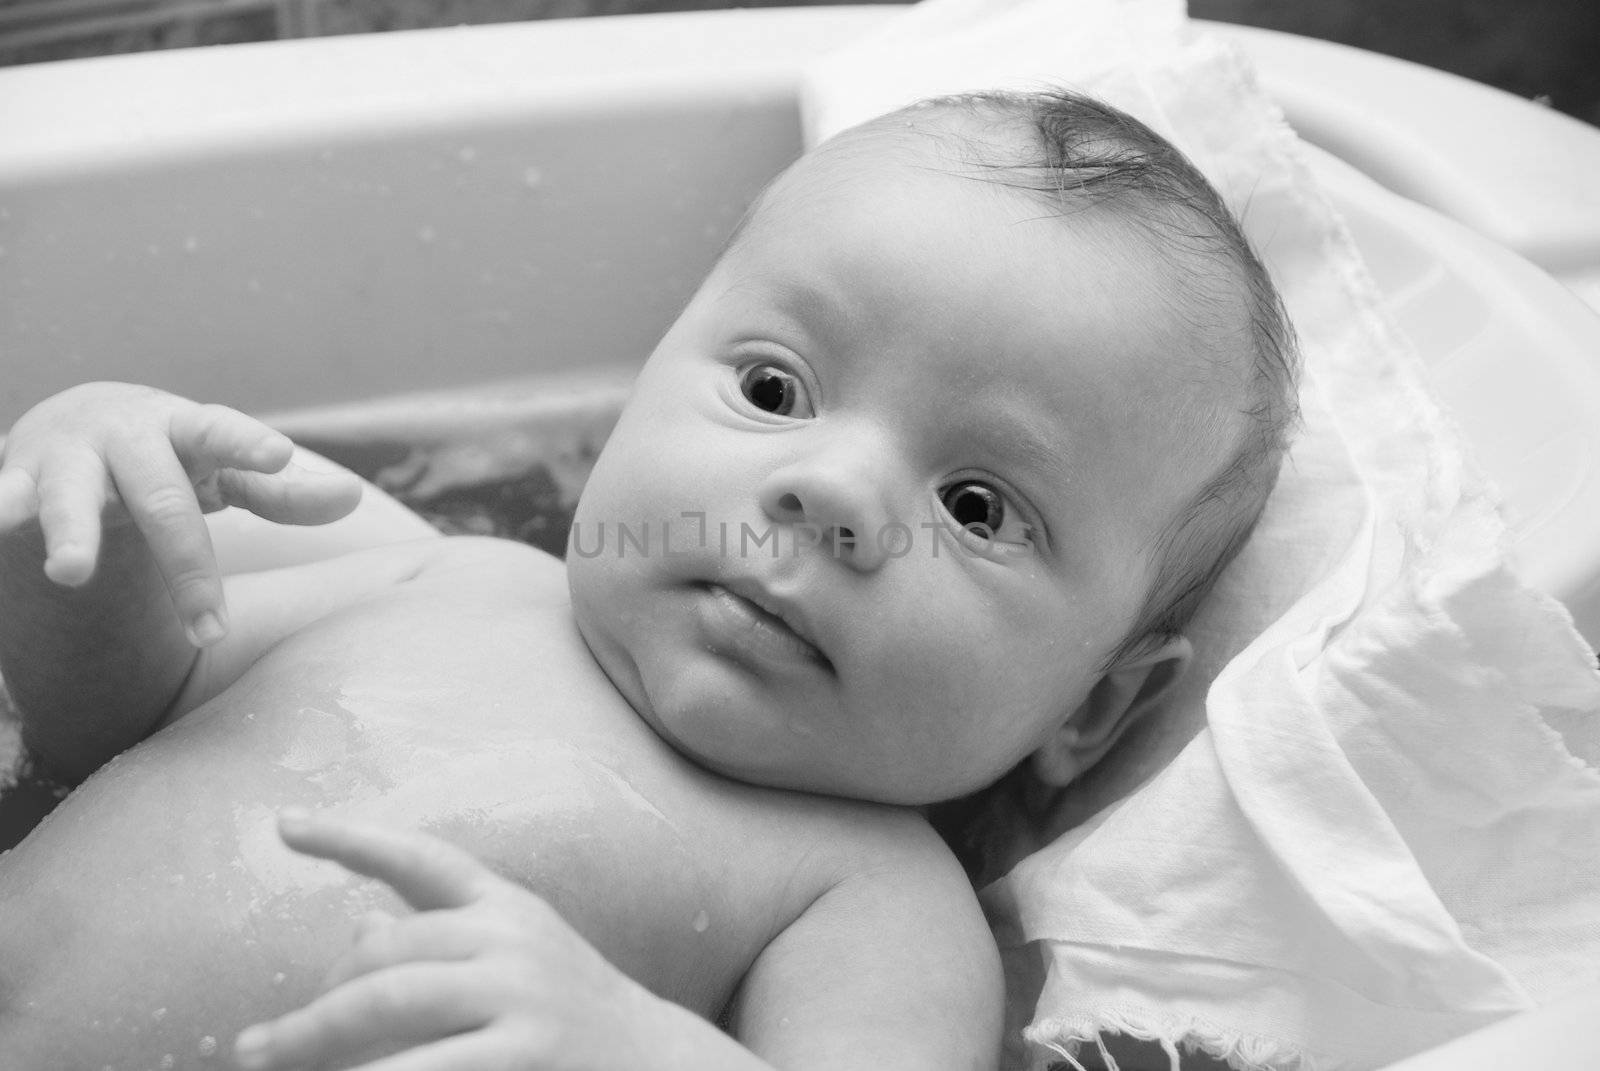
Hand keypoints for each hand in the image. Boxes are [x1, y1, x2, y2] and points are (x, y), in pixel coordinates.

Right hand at [0, 382, 361, 645]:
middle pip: (161, 499)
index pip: (221, 432)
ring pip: (69, 496)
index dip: (249, 443)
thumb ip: (283, 491)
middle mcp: (124, 438)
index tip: (279, 454)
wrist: (77, 423)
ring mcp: (67, 459)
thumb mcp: (225, 470)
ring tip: (69, 574)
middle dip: (186, 566)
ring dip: (70, 532)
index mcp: (184, 429)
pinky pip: (3, 500)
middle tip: (211, 631)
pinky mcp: (17, 482)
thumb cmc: (171, 456)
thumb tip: (353, 497)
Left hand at [235, 810, 657, 1070]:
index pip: (422, 861)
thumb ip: (445, 941)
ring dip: (313, 1036)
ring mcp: (519, 999)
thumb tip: (354, 930)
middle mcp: (513, 941)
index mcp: (510, 909)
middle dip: (316, 1000)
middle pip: (384, 952)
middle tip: (261, 1044)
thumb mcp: (520, 963)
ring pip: (388, 1002)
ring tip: (265, 1061)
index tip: (284, 825)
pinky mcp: (523, 1057)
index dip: (351, 839)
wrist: (662, 1068)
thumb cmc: (575, 1020)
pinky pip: (421, 1068)